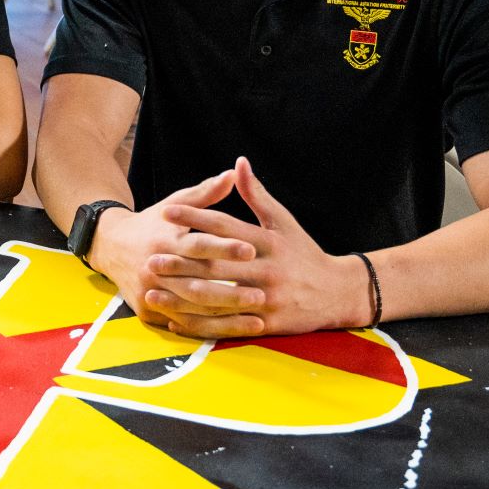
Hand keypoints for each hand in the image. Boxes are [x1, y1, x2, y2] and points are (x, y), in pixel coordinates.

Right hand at [87, 169, 244, 326]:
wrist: (110, 246)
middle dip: (231, 291)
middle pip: (197, 282)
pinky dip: (211, 329)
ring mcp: (150, 292)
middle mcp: (155, 267)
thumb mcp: (175, 204)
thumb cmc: (153, 223)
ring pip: (193, 308)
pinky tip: (235, 329)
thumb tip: (233, 173)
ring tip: (257, 318)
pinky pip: (183, 324)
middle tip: (262, 294)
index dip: (224, 247)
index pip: (198, 245)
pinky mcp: (148, 312)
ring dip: (226, 315)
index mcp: (164, 239)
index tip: (251, 250)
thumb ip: (205, 193)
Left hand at [143, 157, 369, 338]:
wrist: (337, 293)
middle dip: (181, 262)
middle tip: (151, 258)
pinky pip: (227, 326)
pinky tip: (175, 321)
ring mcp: (266, 299)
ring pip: (218, 299)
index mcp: (267, 242)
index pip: (225, 227)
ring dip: (183, 299)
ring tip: (153, 292)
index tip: (167, 212)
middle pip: (217, 265)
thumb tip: (238, 163)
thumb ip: (257, 195)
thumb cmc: (304, 253)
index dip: (195, 218)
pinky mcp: (266, 324)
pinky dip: (200, 325)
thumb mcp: (283, 222)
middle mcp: (265, 270)